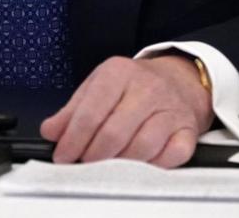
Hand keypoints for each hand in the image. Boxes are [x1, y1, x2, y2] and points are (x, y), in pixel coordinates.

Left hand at [39, 54, 213, 167]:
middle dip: (93, 156)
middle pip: (114, 133)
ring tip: (108, 165)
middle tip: (84, 164)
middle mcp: (147, 88)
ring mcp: (170, 109)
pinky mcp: (188, 129)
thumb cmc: (133, 85)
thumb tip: (50, 132)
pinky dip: (154, 166)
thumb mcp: (98, 86)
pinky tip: (140, 164)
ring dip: (120, 164)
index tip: (63, 156)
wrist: (179, 79)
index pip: (90, 112)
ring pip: (141, 147)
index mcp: (118, 73)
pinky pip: (172, 155)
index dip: (73, 140)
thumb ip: (72, 110)